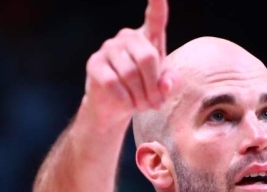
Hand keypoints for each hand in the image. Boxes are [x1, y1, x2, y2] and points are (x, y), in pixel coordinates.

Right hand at [82, 0, 175, 126]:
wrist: (115, 107)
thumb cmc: (143, 92)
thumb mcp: (163, 88)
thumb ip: (171, 83)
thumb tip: (166, 83)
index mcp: (149, 38)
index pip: (156, 18)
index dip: (157, 4)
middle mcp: (128, 37)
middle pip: (147, 58)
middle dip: (153, 86)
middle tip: (155, 104)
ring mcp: (109, 47)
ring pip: (130, 73)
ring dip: (139, 96)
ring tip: (141, 105)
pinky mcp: (95, 63)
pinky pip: (113, 83)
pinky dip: (124, 99)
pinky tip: (125, 103)